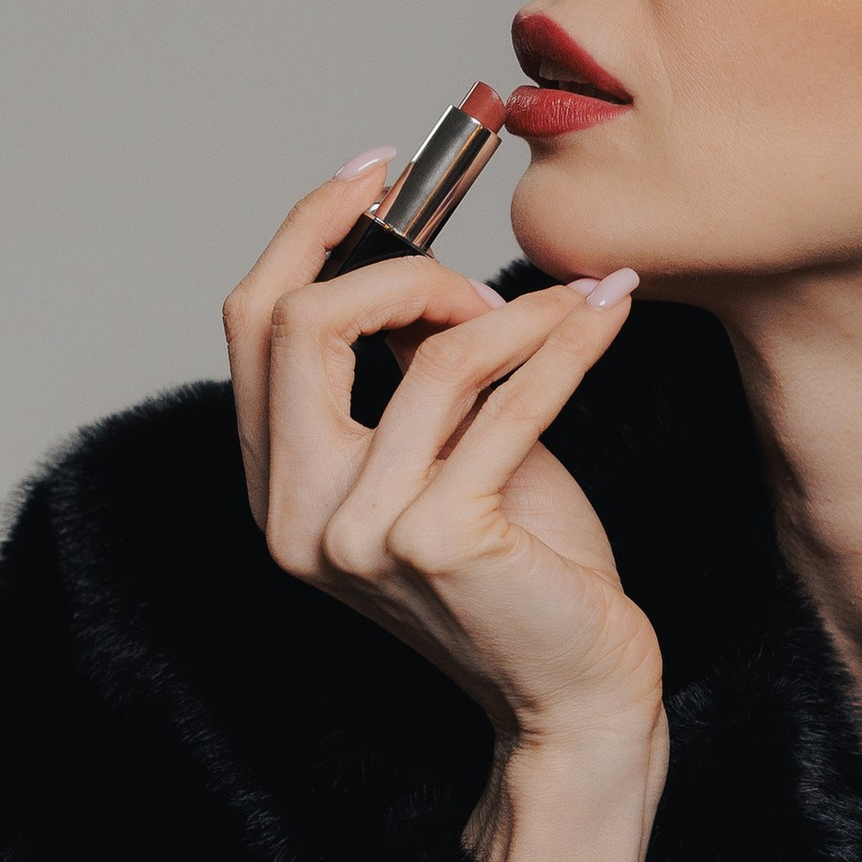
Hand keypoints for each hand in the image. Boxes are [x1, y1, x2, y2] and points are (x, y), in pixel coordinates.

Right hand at [223, 163, 667, 861]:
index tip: (379, 169)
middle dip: (403, 266)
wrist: (579, 691)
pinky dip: (566, 346)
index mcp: (278, 486)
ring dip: (517, 311)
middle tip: (488, 274)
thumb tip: (415, 253)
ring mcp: (357, 534)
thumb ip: (410, 370)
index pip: (253, 321)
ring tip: (579, 305)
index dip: (309, 228)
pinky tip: (607, 317)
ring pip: (428, 355)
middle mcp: (295, 515)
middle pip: (301, 320)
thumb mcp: (451, 450)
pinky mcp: (437, 541)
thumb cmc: (528, 569)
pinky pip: (505, 398)